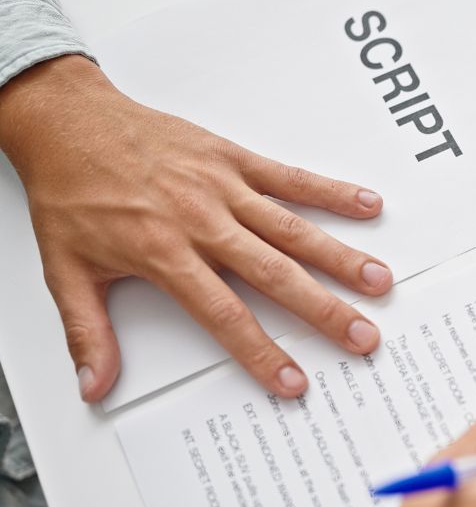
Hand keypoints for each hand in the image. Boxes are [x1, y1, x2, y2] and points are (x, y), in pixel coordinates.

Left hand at [0, 56, 392, 401]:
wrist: (67, 122)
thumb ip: (87, 333)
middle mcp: (202, 222)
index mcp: (165, 254)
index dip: (262, 351)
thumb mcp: (66, 270)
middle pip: (275, 274)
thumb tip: (93, 385)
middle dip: (323, 310)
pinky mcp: (233, 159)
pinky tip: (367, 205)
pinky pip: (290, 178)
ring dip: (340, 257)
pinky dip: (330, 191)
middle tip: (362, 336)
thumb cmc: (70, 191)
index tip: (293, 380)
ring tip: (378, 280)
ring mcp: (224, 188)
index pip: (224, 315)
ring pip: (292, 229)